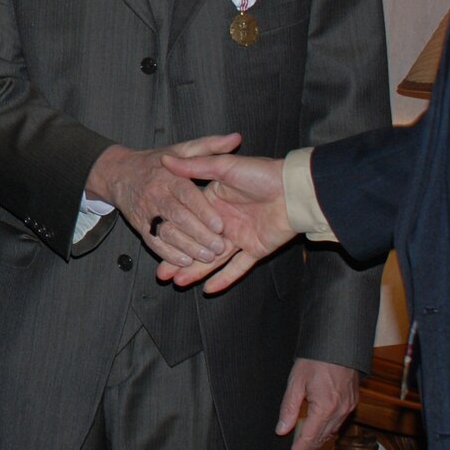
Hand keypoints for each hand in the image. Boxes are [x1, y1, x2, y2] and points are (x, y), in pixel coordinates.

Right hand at [86, 135, 240, 268]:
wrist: (117, 173)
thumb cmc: (155, 161)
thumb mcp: (181, 147)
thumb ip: (209, 146)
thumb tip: (236, 138)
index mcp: (170, 176)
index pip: (188, 195)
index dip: (203, 211)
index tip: (220, 224)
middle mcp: (157, 195)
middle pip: (178, 218)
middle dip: (198, 234)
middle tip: (218, 247)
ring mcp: (147, 212)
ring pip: (167, 233)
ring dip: (187, 247)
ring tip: (207, 258)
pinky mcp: (140, 227)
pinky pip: (154, 243)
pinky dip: (168, 254)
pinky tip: (185, 261)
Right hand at [156, 149, 295, 289]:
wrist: (294, 189)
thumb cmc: (262, 174)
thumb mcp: (225, 167)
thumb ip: (196, 166)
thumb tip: (166, 160)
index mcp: (215, 202)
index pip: (188, 220)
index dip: (173, 232)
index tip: (156, 241)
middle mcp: (225, 221)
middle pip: (197, 244)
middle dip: (179, 259)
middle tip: (162, 273)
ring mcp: (240, 237)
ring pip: (214, 259)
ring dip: (197, 271)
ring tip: (178, 281)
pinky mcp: (256, 249)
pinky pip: (239, 267)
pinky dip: (225, 278)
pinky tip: (209, 289)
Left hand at [277, 358, 358, 449]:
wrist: (339, 344)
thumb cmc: (316, 359)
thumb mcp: (296, 382)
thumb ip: (289, 408)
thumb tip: (281, 430)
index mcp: (325, 408)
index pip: (308, 439)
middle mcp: (340, 411)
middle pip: (321, 440)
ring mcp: (349, 407)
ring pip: (331, 433)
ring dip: (316, 443)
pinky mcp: (352, 402)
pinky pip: (338, 423)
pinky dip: (326, 431)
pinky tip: (317, 431)